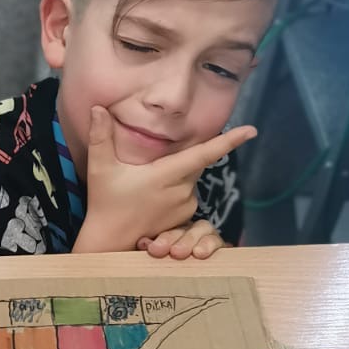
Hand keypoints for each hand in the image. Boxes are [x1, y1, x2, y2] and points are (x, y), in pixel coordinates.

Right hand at [73, 107, 255, 252]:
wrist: (109, 240)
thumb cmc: (105, 202)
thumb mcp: (100, 168)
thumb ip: (100, 137)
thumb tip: (97, 108)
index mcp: (166, 175)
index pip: (204, 154)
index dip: (228, 142)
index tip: (251, 131)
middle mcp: (182, 191)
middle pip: (195, 163)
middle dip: (182, 157)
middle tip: (153, 168)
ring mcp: (186, 206)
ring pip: (190, 179)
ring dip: (175, 176)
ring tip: (145, 188)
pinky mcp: (185, 218)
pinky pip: (187, 195)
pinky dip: (175, 191)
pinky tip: (152, 200)